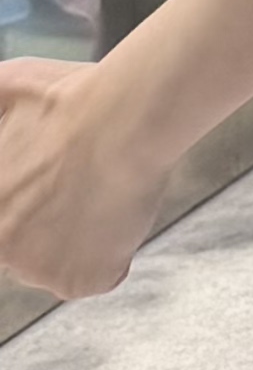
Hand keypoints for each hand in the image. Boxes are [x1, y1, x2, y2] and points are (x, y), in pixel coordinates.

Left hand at [0, 58, 171, 300]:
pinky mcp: (76, 282)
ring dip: (83, 234)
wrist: (123, 116)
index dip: (29, 201)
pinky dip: (114, 250)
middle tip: (79, 181)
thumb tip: (3, 114)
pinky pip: (98, 274)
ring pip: (61, 259)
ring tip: (104, 188)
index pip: (7, 217)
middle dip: (50, 218)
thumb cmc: (69, 98)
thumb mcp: (5, 87)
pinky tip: (120, 209)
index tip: (52, 185)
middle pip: (26, 242)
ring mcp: (31, 270)